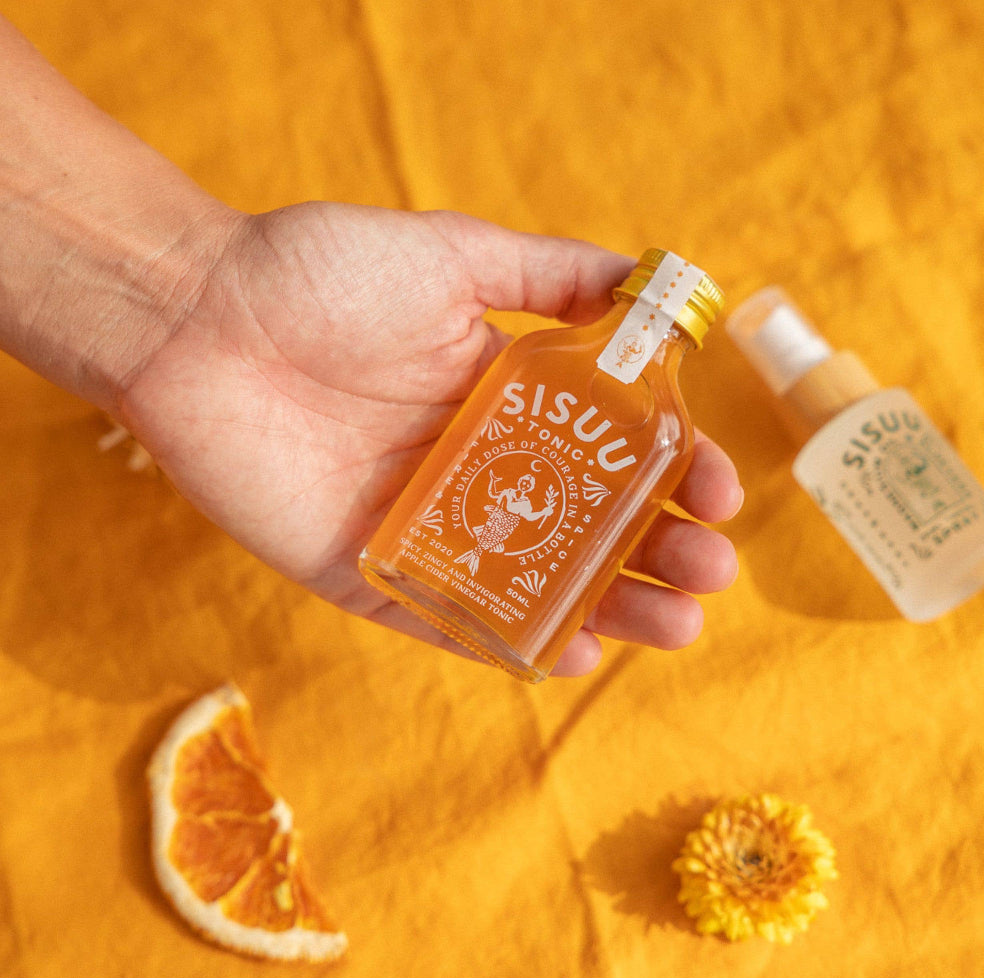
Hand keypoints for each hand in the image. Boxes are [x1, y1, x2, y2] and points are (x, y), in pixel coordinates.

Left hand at [119, 204, 741, 676]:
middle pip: (587, 524)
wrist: (197, 319)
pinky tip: (574, 650)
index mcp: (503, 398)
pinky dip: (511, 639)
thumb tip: (646, 279)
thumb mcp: (450, 253)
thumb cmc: (320, 274)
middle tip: (710, 573)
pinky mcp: (370, 572)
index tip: (719, 488)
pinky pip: (450, 618)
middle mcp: (476, 467)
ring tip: (676, 626)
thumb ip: (548, 272)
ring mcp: (427, 525)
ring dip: (610, 607)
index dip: (672, 469)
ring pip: (536, 581)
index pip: (609, 447)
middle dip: (657, 550)